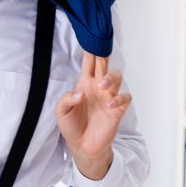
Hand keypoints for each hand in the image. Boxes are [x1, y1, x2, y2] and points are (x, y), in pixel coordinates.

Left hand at [54, 51, 132, 176]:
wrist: (82, 147)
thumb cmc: (71, 126)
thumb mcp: (61, 112)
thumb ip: (67, 99)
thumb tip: (81, 93)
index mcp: (84, 84)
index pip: (88, 63)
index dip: (90, 51)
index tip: (91, 39)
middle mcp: (97, 87)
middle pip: (103, 64)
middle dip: (102, 56)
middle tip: (100, 51)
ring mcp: (109, 97)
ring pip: (116, 77)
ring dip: (110, 78)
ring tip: (102, 86)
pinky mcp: (117, 110)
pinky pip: (124, 98)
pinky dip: (119, 99)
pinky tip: (109, 106)